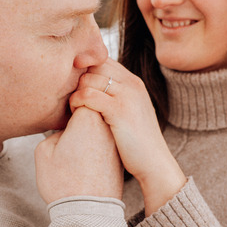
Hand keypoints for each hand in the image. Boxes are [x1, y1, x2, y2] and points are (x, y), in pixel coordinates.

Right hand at [35, 107, 123, 204]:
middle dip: (80, 116)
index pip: (81, 95)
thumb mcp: (44, 151)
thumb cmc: (62, 181)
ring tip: (74, 150)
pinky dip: (94, 149)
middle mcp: (106, 126)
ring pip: (99, 128)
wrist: (86, 212)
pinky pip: (103, 145)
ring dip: (88, 133)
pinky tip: (83, 163)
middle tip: (67, 132)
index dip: (70, 102)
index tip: (62, 115)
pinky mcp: (117, 157)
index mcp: (89, 117)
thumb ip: (54, 132)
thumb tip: (64, 132)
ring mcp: (113, 142)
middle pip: (92, 110)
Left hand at [69, 58, 186, 215]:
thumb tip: (88, 92)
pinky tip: (74, 114)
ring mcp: (127, 95)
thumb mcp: (128, 114)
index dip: (86, 71)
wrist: (155, 165)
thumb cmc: (136, 145)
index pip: (103, 61)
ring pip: (88, 78)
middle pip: (94, 65)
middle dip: (78, 79)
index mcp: (134, 83)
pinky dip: (76, 102)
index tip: (76, 90)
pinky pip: (88, 95)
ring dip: (75, 92)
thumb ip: (113, 99)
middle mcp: (132, 84)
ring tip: (73, 108)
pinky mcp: (119, 110)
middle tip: (72, 99)